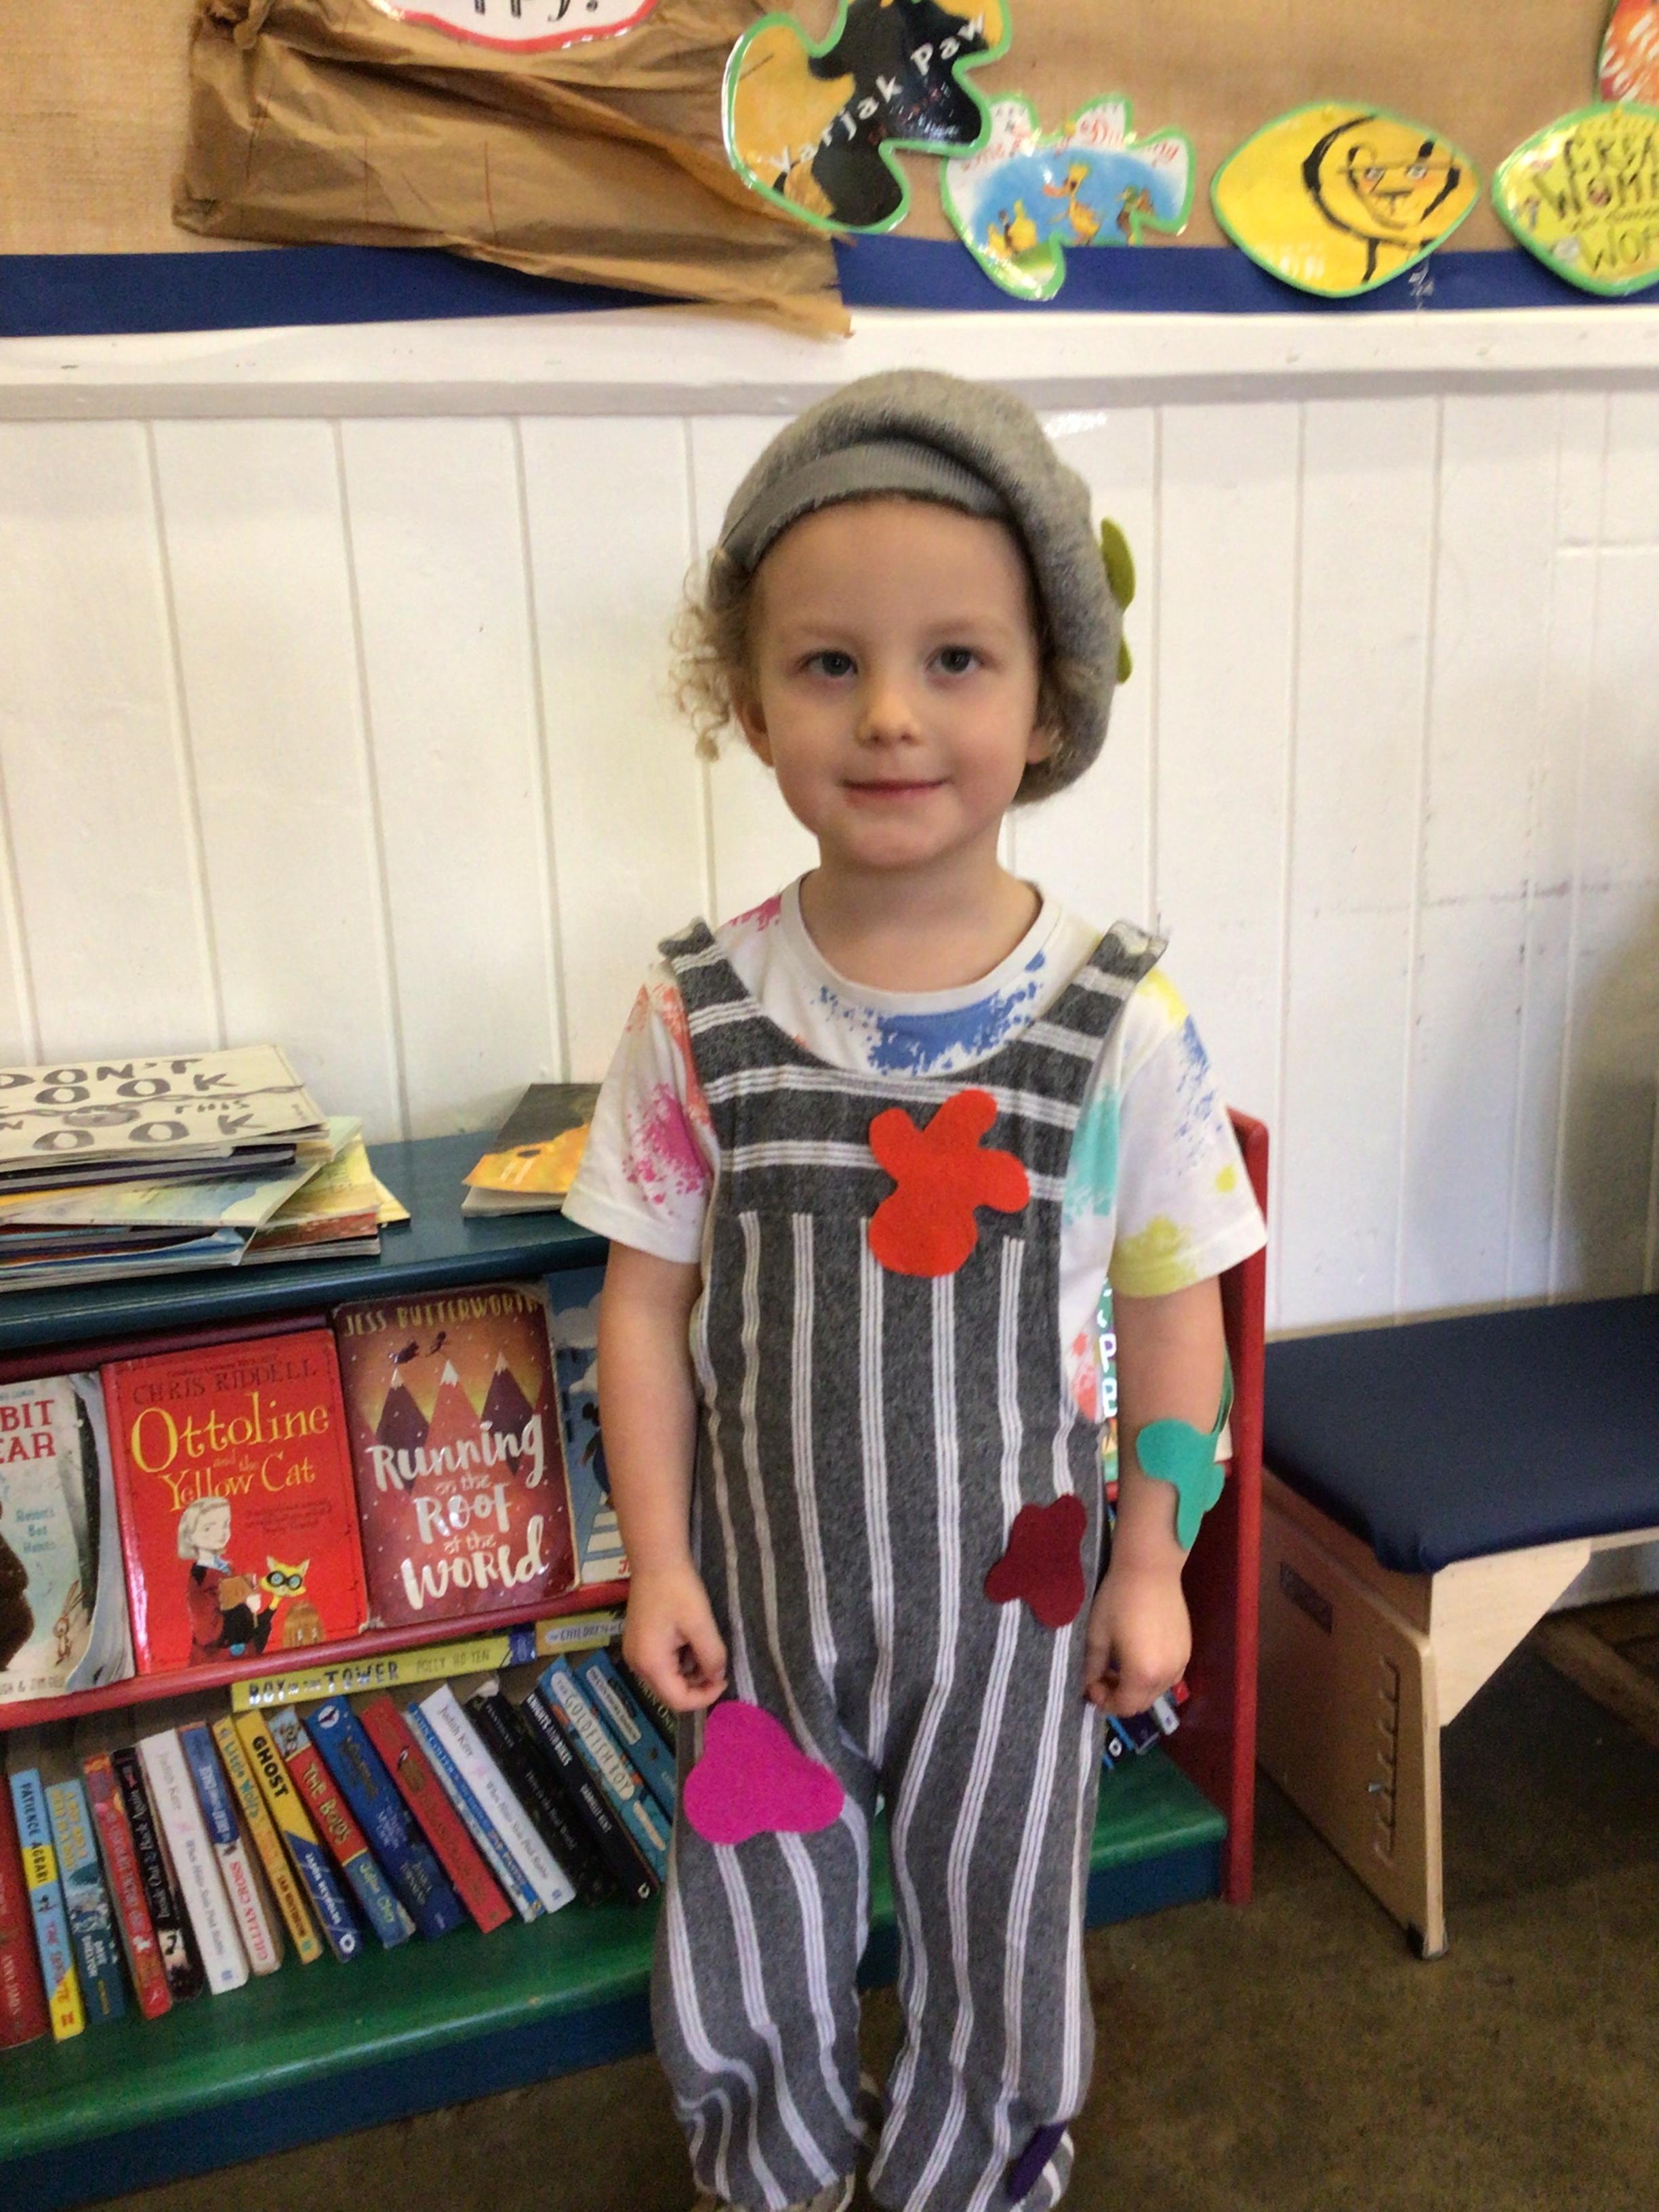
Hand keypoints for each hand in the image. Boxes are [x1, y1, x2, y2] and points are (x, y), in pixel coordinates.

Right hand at [622, 1561, 729, 1713]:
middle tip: (718, 1666)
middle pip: (670, 1693)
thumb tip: (717, 1677)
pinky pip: (661, 1664)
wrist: (656, 1560)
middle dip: (697, 1685)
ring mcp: (635, 1653)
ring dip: (689, 1672)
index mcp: (651, 1664)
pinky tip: (689, 1640)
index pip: (678, 1701)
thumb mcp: (701, 1624)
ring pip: (667, 1679)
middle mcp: (637, 1664)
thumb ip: (712, 1656)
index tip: (724, 1680)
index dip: (705, 1697)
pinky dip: (679, 1660)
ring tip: (703, 1647)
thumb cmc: (679, 1590)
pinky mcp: (638, 1643)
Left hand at [1081, 1558, 1190, 1717]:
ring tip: (1118, 1667)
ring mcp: (1181, 1663)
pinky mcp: (1187, 1650)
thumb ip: (1093, 1667)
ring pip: (1156, 1692)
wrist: (1150, 1569)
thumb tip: (1090, 1687)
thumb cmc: (1118, 1599)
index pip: (1124, 1707)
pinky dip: (1151, 1677)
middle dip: (1119, 1697)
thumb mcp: (1098, 1634)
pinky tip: (1138, 1657)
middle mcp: (1166, 1676)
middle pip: (1141, 1703)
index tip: (1090, 1686)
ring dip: (1136, 1688)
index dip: (1104, 1702)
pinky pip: (1168, 1677)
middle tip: (1101, 1678)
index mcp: (1142, 1675)